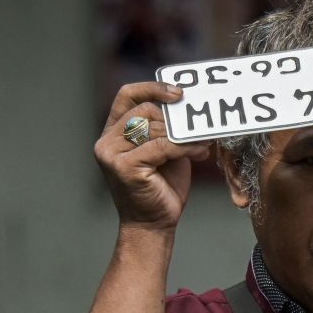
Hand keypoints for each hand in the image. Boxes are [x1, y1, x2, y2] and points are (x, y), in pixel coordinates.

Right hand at [93, 81, 211, 232]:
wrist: (154, 224)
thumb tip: (188, 106)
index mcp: (113, 132)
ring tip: (204, 141)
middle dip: (176, 118)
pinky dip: (185, 147)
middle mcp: (107, 141)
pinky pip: (162, 146)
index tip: (179, 93)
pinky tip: (201, 152)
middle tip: (200, 126)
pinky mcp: (124, 167)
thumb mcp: (164, 151)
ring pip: (155, 128)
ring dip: (185, 134)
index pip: (127, 95)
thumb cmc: (161, 188)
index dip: (153, 88)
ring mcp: (112, 154)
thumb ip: (166, 128)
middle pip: (145, 110)